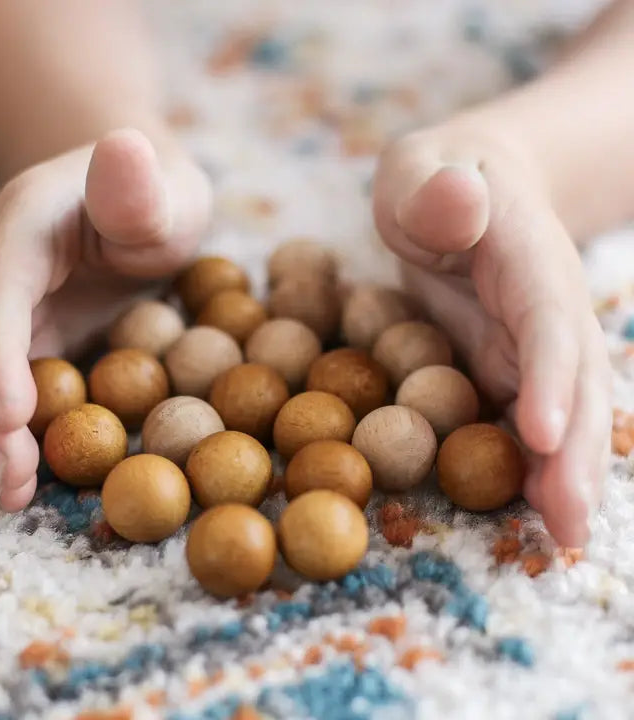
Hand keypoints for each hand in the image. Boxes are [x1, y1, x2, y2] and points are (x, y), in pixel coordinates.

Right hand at [0, 128, 210, 510]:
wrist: (136, 205)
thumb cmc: (160, 200)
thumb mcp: (164, 192)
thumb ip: (140, 187)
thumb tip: (124, 145)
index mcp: (23, 225)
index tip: (15, 416)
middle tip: (14, 480)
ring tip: (12, 495)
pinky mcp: (18, 338)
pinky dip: (1, 432)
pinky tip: (19, 475)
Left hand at [373, 118, 611, 547]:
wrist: (462, 191)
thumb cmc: (432, 181)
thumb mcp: (418, 169)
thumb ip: (435, 187)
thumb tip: (462, 197)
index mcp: (526, 259)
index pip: (547, 319)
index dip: (548, 375)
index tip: (542, 433)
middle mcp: (545, 310)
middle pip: (572, 382)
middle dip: (574, 453)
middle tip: (568, 526)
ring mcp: (533, 343)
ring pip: (563, 412)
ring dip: (566, 475)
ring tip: (564, 538)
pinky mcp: (513, 367)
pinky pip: (529, 419)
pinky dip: (536, 465)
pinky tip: (535, 512)